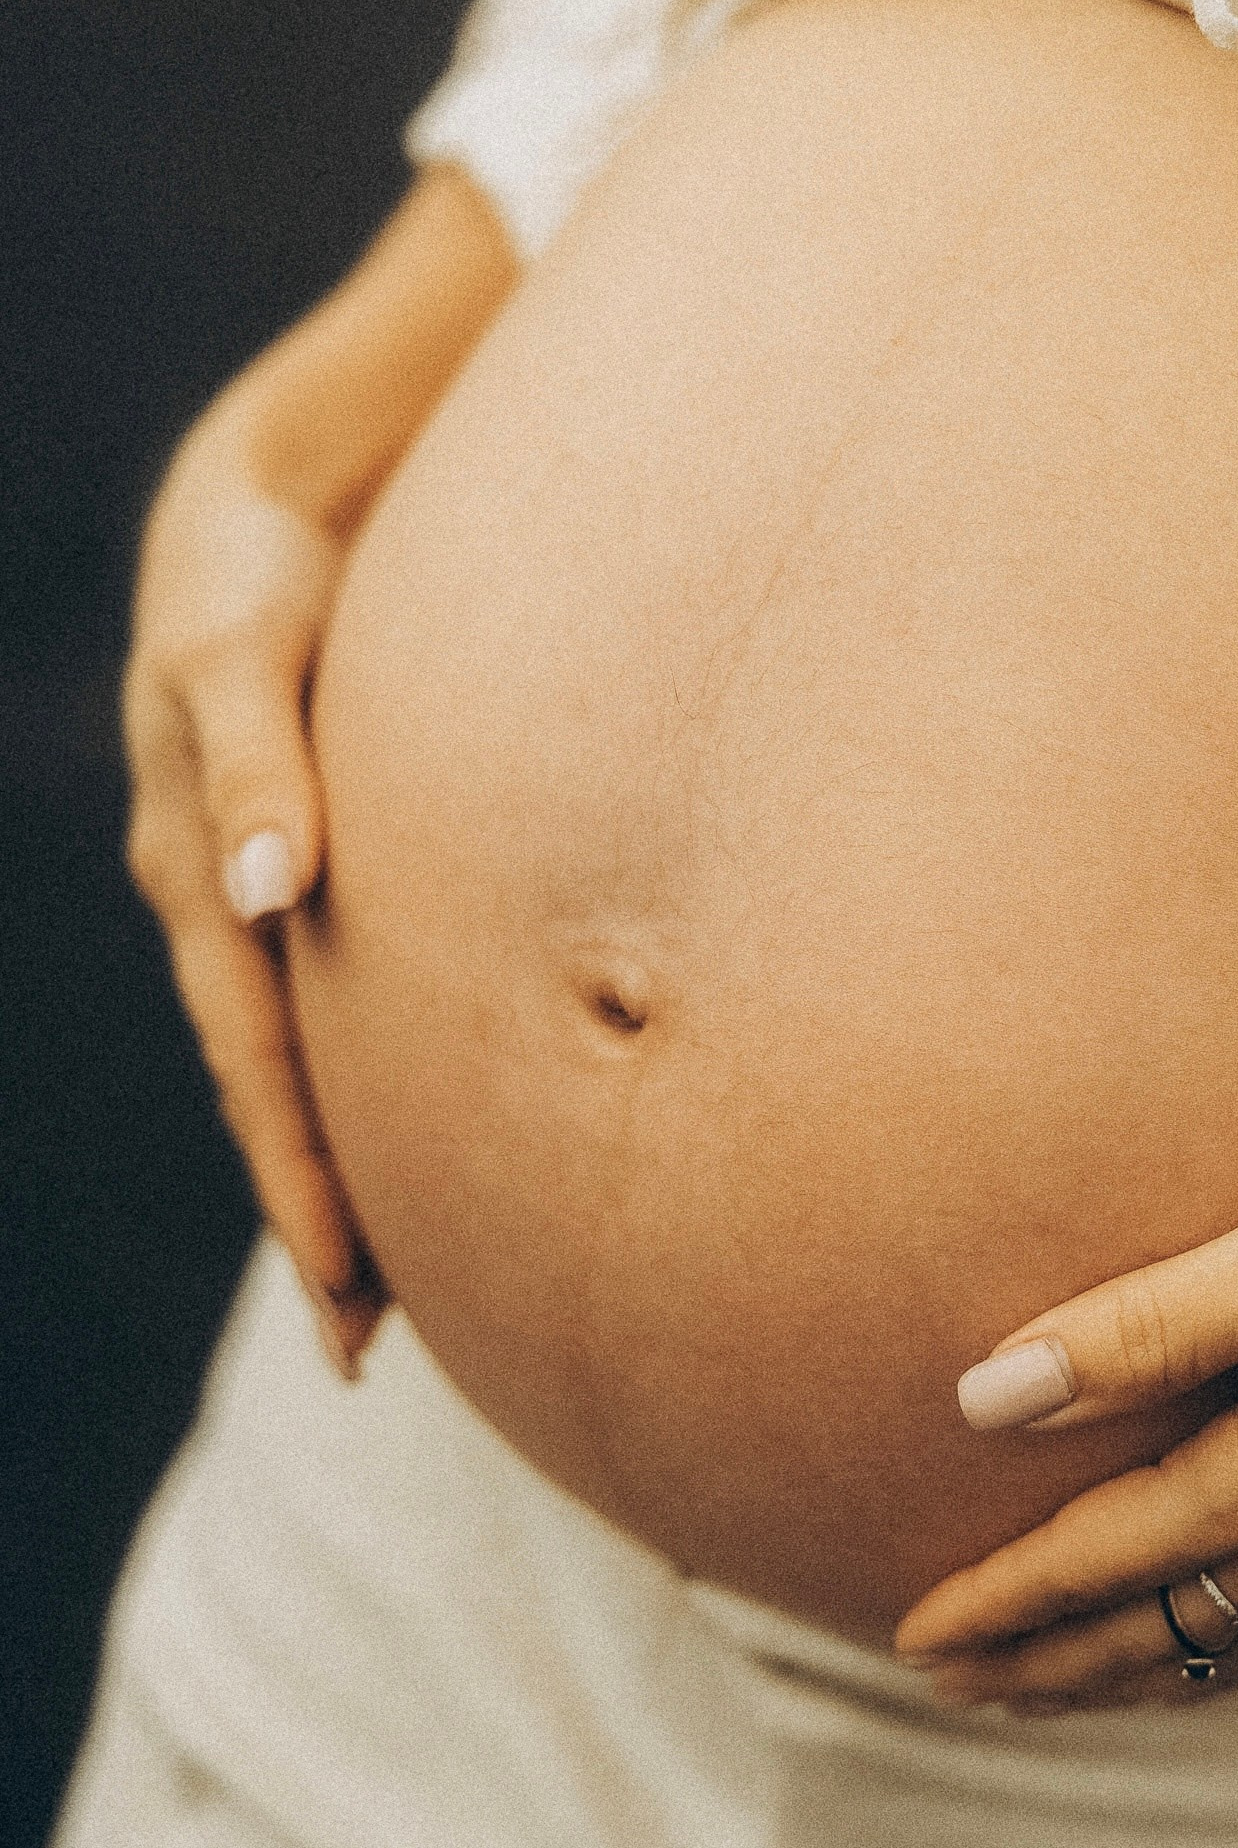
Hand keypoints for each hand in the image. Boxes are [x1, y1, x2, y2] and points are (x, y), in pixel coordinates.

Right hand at [123, 407, 382, 1372]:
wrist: (266, 500)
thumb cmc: (254, 575)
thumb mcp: (239, 658)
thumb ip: (260, 768)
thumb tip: (267, 895)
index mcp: (205, 879)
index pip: (261, 1069)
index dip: (304, 1183)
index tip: (350, 1297)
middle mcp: (234, 905)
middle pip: (277, 1092)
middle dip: (320, 1214)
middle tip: (372, 1347)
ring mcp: (272, 888)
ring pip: (310, 1055)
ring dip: (348, 1158)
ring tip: (396, 1276)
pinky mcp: (324, 855)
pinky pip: (339, 990)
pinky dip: (371, 1070)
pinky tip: (421, 1118)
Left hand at [895, 1110, 1237, 1707]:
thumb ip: (1153, 1324)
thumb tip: (991, 1396)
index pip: (1102, 1561)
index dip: (999, 1602)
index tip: (908, 1637)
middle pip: (1159, 1635)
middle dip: (1043, 1667)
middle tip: (947, 1687)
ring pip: (1236, 1650)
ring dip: (1132, 1675)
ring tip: (1060, 1689)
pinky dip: (1234, 1660)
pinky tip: (1235, 1639)